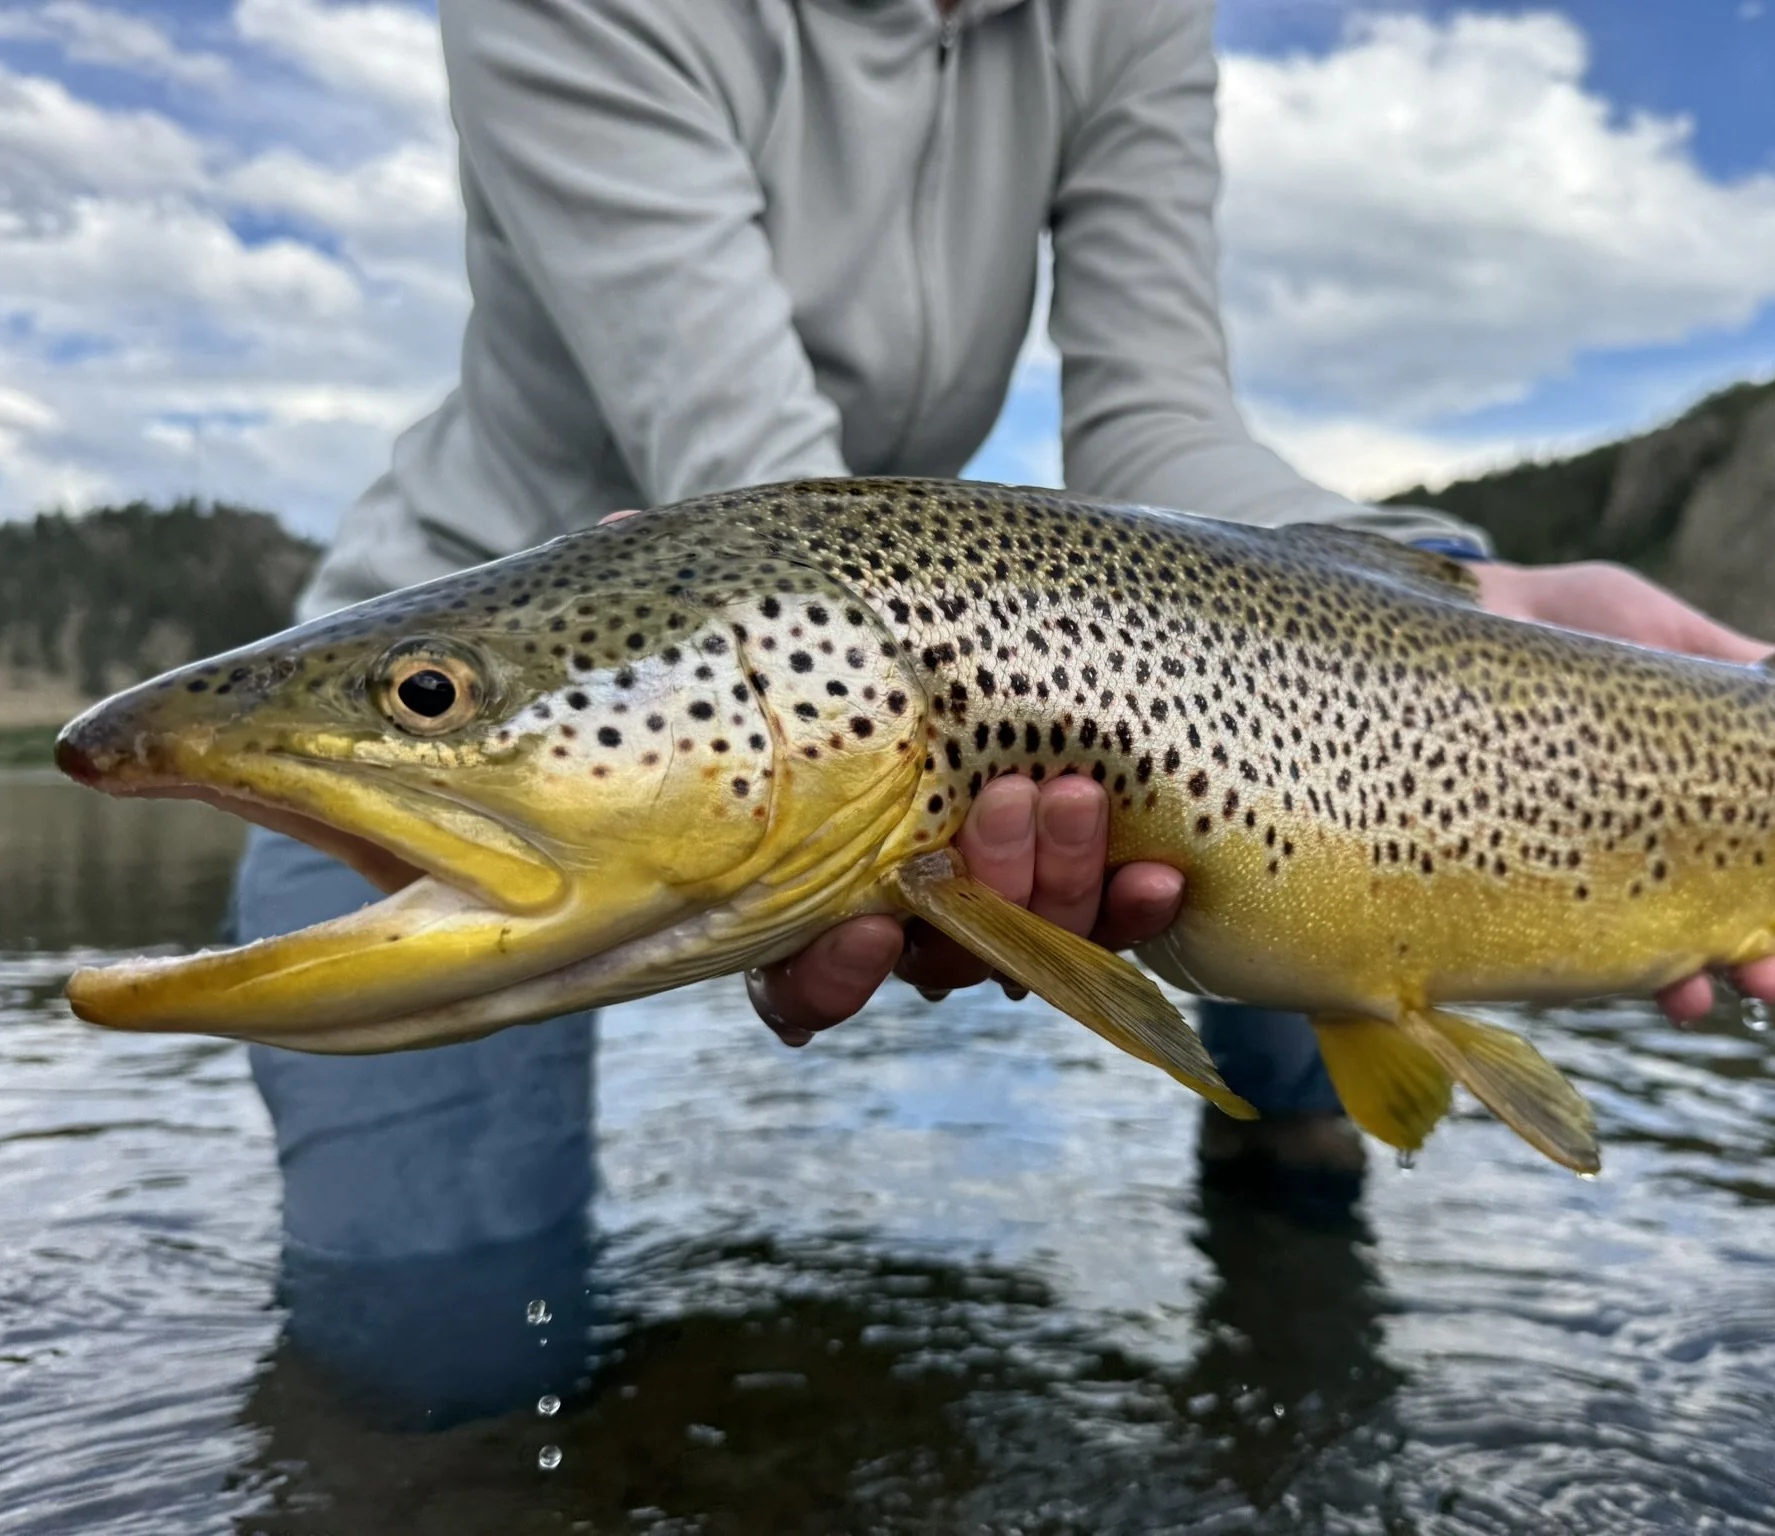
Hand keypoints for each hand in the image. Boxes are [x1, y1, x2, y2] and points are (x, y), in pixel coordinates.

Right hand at [594, 508, 1186, 1046]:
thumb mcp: (777, 601)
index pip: (794, 978)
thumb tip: (611, 539)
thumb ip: (697, 593)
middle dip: (969, 896)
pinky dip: (1132, 904)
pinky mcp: (1079, 891)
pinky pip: (1107, 927)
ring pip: (1023, 942)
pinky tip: (1163, 875)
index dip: (825, 978)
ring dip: (1052, 882)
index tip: (860, 924)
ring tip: (1073, 791)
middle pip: (926, 964)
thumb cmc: (851, 622)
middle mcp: (900, 916)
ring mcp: (993, 908)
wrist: (1010, 616)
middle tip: (1001, 802)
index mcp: (809, 882)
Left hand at [1473, 560, 1774, 1023]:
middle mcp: (1697, 837)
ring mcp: (1634, 874)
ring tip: (1770, 982)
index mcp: (1741, 779)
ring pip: (1713, 942)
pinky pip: (1620, 956)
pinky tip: (1681, 990)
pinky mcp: (1565, 898)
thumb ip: (1761, 670)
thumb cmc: (1576, 629)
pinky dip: (1659, 979)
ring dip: (1753, 969)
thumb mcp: (1675, 640)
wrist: (1468, 629)